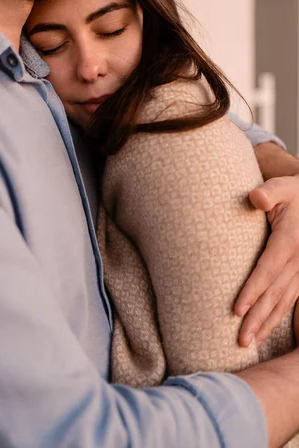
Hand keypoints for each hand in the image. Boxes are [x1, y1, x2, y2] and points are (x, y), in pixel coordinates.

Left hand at [235, 175, 298, 346]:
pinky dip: (277, 317)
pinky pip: (291, 300)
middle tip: (240, 340)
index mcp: (290, 241)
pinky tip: (265, 330)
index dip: (252, 291)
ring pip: (284, 301)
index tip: (237, 310)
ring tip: (249, 342)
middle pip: (275, 293)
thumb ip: (268, 192)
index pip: (268, 270)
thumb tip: (256, 198)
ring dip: (267, 323)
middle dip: (257, 318)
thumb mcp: (281, 187)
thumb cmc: (293, 193)